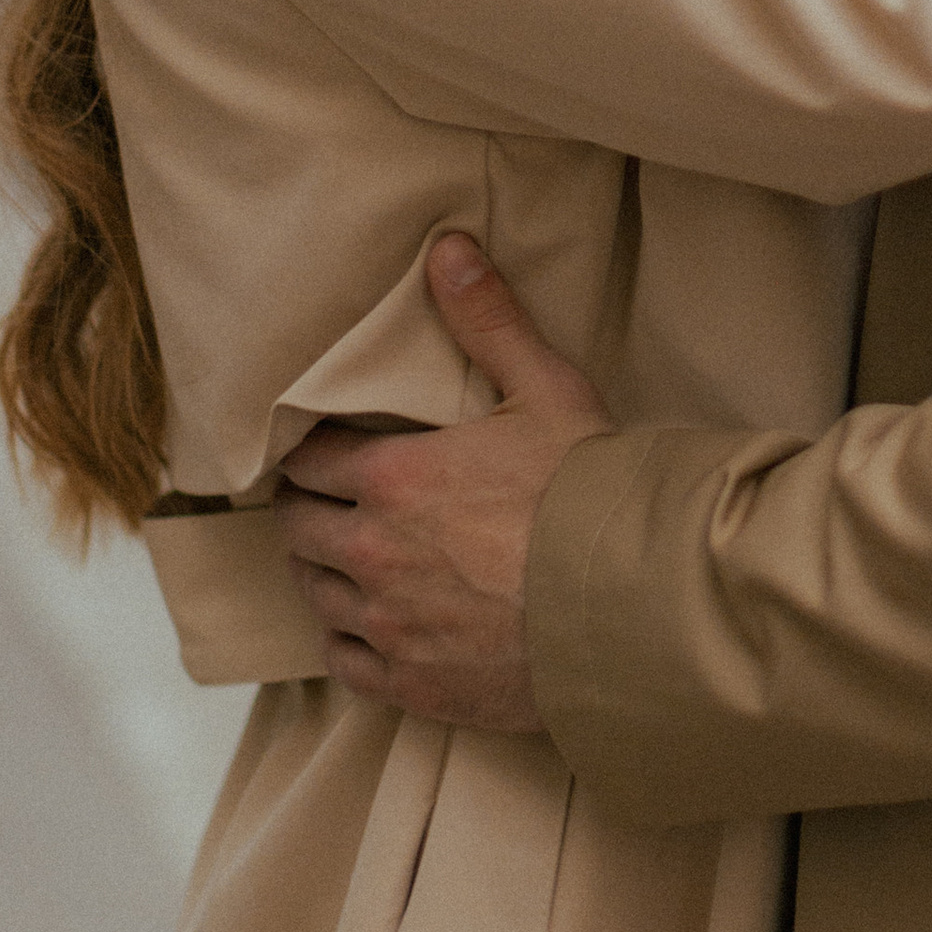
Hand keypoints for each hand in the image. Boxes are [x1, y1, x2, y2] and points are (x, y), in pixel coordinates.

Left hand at [274, 236, 611, 727]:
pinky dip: (348, 639)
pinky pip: (343, 660)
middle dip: (311, 506)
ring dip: (325, 570)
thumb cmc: (589, 495)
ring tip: (351, 555)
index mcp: (392, 476)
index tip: (324, 447)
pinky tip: (372, 624)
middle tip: (332, 498)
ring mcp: (387, 624)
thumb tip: (447, 249)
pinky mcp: (410, 682)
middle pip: (299, 526)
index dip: (315, 449)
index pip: (312, 457)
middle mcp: (372, 552)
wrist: (632, 606)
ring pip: (315, 592)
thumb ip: (487, 321)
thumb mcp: (546, 390)